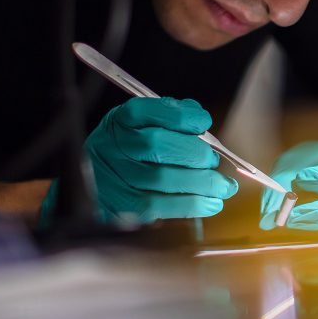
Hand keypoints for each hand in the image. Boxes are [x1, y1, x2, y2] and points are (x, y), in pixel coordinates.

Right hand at [43, 97, 237, 226]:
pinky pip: (162, 206)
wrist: (94, 188)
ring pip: (163, 178)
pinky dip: (193, 205)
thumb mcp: (142, 126)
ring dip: (203, 183)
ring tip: (223, 187)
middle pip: (157, 145)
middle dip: (196, 153)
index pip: (154, 112)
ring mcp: (116, 178)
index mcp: (122, 120)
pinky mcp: (123, 207)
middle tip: (212, 161)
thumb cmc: (129, 153)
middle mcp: (114, 146)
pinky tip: (211, 204)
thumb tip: (201, 120)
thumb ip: (170, 118)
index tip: (204, 123)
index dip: (186, 117)